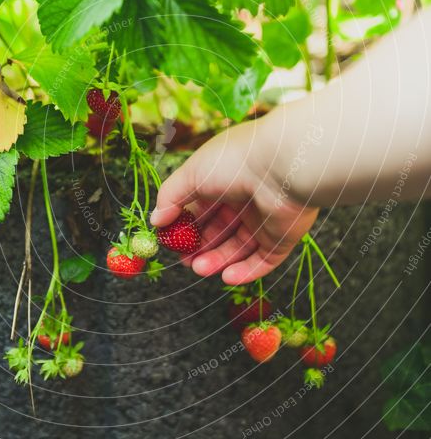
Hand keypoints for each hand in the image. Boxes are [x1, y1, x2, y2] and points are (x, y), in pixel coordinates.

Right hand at [150, 119, 317, 283]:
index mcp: (224, 179)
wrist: (283, 167)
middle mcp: (244, 200)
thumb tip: (155, 221)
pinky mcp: (282, 237)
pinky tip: (227, 277)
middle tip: (185, 262)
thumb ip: (169, 197)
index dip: (185, 226)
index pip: (201, 208)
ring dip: (217, 261)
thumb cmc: (234, 162)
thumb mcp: (190, 174)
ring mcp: (264, 220)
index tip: (171, 241)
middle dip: (200, 248)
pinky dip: (245, 271)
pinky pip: (263, 260)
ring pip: (238, 248)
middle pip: (218, 231)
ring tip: (200, 268)